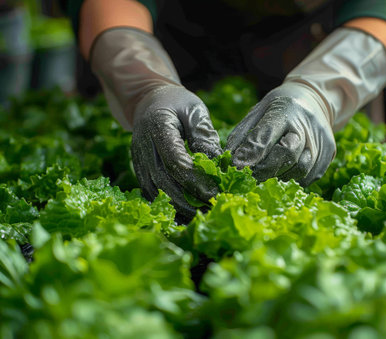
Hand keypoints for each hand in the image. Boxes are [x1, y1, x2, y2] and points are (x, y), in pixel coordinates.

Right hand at [90, 28, 222, 220]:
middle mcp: (143, 146)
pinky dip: (166, 206)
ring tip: (200, 217)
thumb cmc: (177, 103)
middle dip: (188, 200)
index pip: (174, 160)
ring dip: (177, 207)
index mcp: (157, 126)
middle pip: (164, 180)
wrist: (148, 101)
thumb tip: (217, 163)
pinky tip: (184, 215)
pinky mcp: (139, 169)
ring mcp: (138, 159)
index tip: (214, 194)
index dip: (194, 180)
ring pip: (155, 190)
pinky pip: (151, 192)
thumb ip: (204, 134)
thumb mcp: (195, 109)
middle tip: (211, 211)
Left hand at [228, 27, 385, 185]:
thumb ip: (243, 134)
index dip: (251, 153)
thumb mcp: (258, 111)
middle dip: (265, 168)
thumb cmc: (279, 108)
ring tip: (268, 172)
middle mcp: (307, 124)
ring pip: (300, 169)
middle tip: (252, 174)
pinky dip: (293, 178)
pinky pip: (309, 176)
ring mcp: (321, 140)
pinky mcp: (329, 153)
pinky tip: (285, 171)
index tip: (236, 166)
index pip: (267, 134)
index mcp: (286, 109)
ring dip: (279, 176)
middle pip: (287, 153)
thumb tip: (229, 160)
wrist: (315, 100)